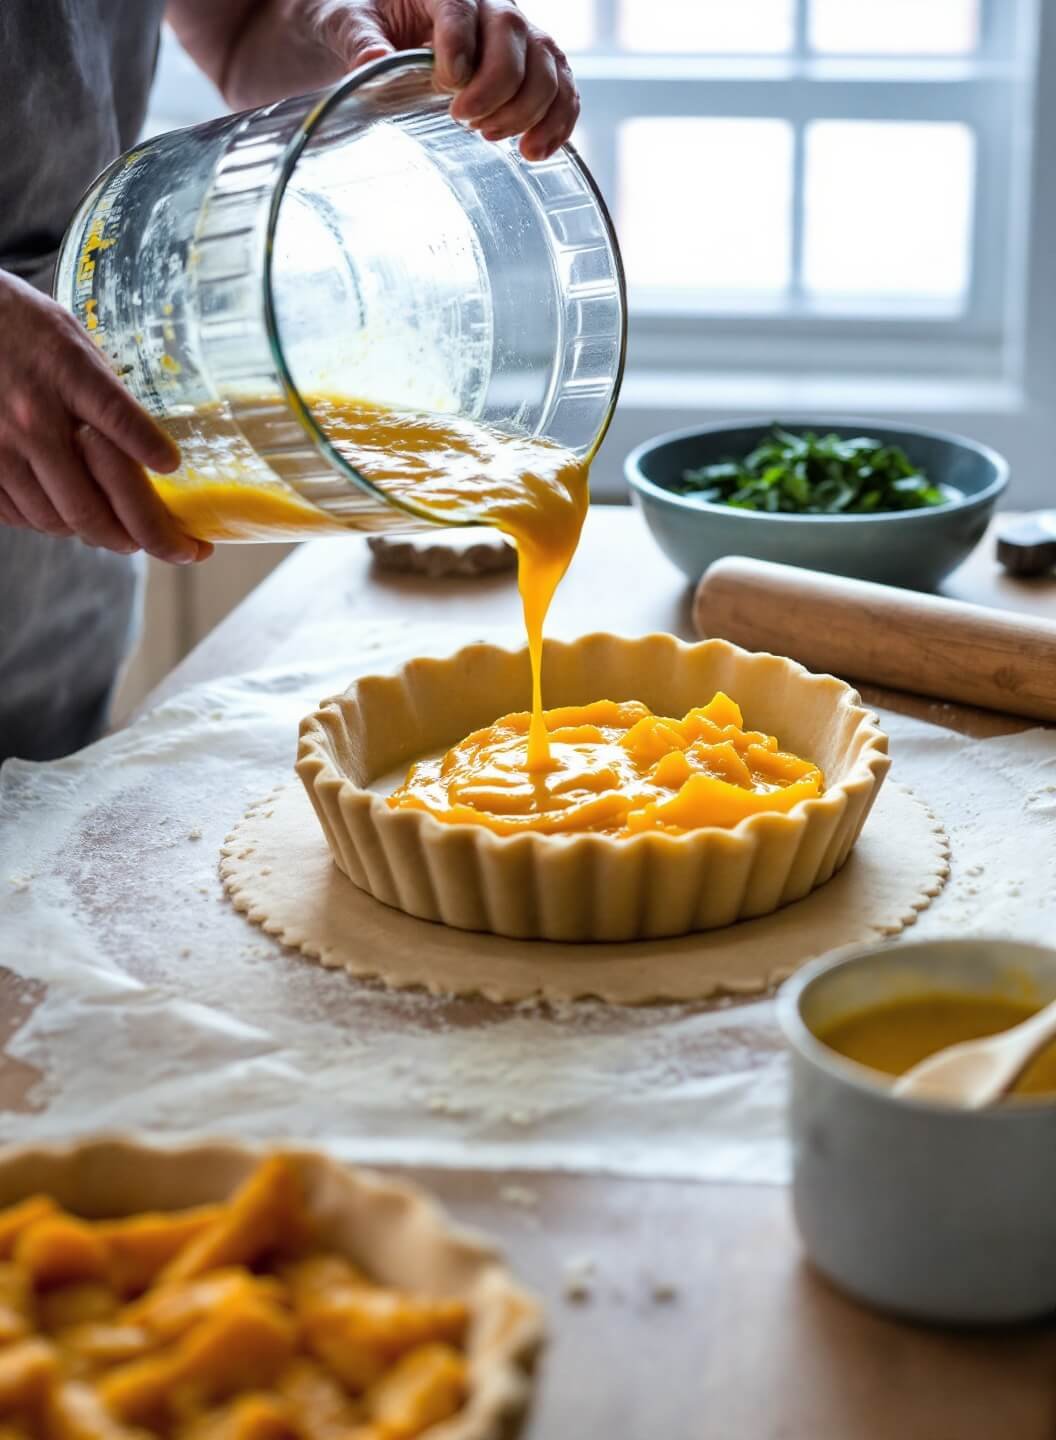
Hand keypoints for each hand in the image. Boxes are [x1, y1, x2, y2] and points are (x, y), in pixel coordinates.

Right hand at [0, 272, 210, 563]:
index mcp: (66, 374)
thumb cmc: (21, 327)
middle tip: (171, 547)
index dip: (150, 449)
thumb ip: (107, 390)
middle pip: (91, 503)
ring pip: (57, 520)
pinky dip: (52, 522)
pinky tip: (70, 514)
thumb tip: (153, 443)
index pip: (117, 418)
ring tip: (122, 533)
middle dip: (141, 537)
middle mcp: (33, 417)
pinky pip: (21, 516)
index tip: (173, 468)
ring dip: (95, 535)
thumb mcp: (73, 340)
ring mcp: (2, 447)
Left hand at [326, 0, 579, 159]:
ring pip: (547, 63)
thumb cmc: (365, 21)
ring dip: (528, 109)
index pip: (462, 8)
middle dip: (497, 85)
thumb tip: (372, 61)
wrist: (382, 28)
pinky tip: (535, 151)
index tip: (446, 86)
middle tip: (464, 120)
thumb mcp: (346, 22)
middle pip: (515, 34)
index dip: (460, 47)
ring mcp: (517, 36)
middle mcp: (489, 4)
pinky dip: (557, 122)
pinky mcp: (531, 67)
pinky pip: (563, 89)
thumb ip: (359, 39)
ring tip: (491, 137)